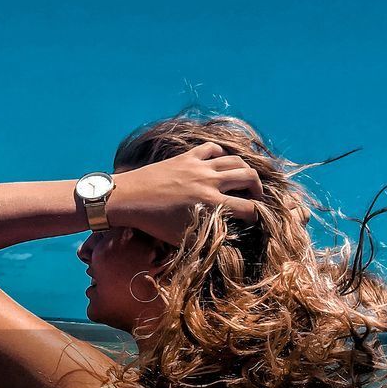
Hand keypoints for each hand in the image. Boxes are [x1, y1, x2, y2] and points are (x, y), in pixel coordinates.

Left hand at [110, 142, 263, 244]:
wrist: (128, 198)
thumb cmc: (153, 223)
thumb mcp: (182, 237)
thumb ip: (207, 235)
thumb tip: (228, 238)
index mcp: (210, 204)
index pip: (248, 208)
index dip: (256, 216)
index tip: (254, 221)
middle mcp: (209, 182)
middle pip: (249, 178)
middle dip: (258, 189)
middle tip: (256, 199)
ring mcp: (198, 166)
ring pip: (235, 161)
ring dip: (245, 171)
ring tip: (245, 181)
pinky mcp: (187, 156)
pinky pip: (212, 149)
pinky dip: (221, 154)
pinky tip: (221, 163)